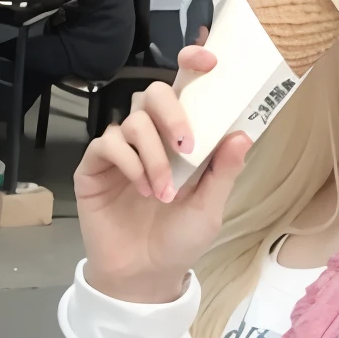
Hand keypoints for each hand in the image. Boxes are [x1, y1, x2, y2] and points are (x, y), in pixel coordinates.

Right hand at [75, 45, 249, 300]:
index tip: (209, 61)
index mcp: (181, 139)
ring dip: (153, 154)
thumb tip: (243, 133)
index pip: (185, 91)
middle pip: (153, 93)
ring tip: (163, 193)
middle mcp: (150, 137)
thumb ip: (223, 171)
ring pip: (133, 121)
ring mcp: (121, 151)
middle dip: (172, 113)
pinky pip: (107, 144)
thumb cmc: (179, 240)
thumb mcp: (210, 209)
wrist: (144, 276)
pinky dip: (129, 162)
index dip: (193, 67)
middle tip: (187, 146)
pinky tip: (141, 188)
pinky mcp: (95, 167)